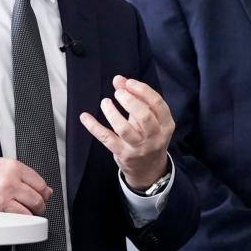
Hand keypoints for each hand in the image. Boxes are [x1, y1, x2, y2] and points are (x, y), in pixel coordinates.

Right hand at [0, 157, 51, 214]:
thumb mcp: (2, 166)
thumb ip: (24, 176)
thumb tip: (46, 190)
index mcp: (14, 167)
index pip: (41, 184)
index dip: (44, 193)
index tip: (42, 197)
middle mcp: (11, 180)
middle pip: (38, 199)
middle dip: (40, 206)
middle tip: (36, 208)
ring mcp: (4, 196)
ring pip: (30, 211)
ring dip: (30, 215)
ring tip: (25, 213)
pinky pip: (17, 219)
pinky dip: (19, 220)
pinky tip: (14, 216)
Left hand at [78, 76, 173, 190]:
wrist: (149, 169)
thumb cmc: (149, 137)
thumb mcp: (149, 119)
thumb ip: (136, 98)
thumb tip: (119, 80)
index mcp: (166, 124)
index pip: (157, 103)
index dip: (142, 90)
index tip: (129, 82)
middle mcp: (155, 137)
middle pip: (143, 116)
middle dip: (129, 101)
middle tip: (118, 93)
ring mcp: (139, 147)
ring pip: (124, 128)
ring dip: (112, 112)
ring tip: (105, 102)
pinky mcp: (123, 154)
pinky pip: (106, 138)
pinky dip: (94, 126)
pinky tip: (85, 117)